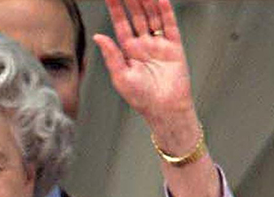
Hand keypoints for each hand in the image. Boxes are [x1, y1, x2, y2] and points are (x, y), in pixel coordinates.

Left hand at [93, 0, 196, 137]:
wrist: (164, 108)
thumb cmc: (141, 98)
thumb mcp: (120, 76)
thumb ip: (111, 55)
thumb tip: (98, 36)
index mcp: (128, 51)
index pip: (121, 24)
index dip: (116, 9)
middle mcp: (143, 44)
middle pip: (137, 16)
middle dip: (131, 1)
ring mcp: (159, 43)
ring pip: (152, 17)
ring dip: (147, 2)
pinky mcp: (174, 46)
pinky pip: (169, 25)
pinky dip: (165, 12)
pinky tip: (160, 0)